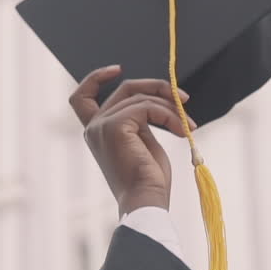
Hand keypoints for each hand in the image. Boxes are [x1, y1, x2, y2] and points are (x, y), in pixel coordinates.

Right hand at [69, 65, 196, 216]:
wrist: (147, 201)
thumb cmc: (149, 180)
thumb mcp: (144, 142)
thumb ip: (142, 119)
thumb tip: (158, 98)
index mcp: (96, 132)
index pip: (81, 97)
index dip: (96, 78)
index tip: (118, 68)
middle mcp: (94, 127)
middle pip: (125, 89)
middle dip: (157, 88)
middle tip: (183, 98)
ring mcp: (102, 126)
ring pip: (140, 97)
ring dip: (170, 108)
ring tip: (189, 126)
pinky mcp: (115, 126)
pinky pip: (146, 106)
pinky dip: (169, 115)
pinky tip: (183, 131)